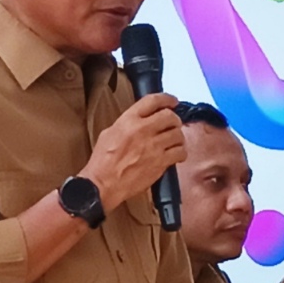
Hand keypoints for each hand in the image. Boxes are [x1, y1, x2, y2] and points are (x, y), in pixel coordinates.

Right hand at [80, 93, 184, 209]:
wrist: (104, 183)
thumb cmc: (103, 162)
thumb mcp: (109, 133)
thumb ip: (127, 124)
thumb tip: (140, 121)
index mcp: (128, 120)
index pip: (153, 100)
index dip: (167, 99)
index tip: (172, 101)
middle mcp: (142, 130)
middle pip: (170, 116)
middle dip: (174, 120)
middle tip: (173, 125)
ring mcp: (153, 146)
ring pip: (178, 134)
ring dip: (178, 137)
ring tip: (174, 141)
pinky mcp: (160, 162)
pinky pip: (180, 152)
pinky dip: (181, 153)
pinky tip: (176, 155)